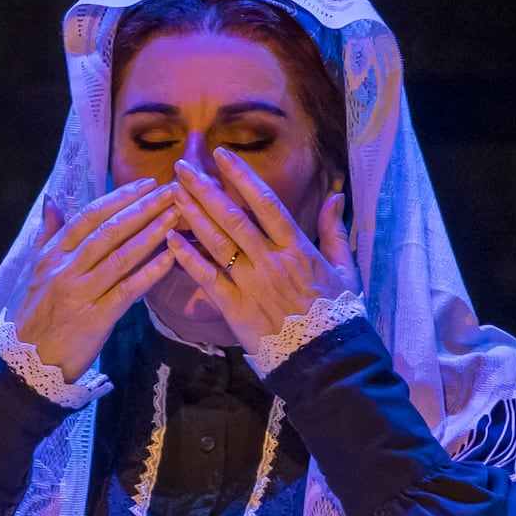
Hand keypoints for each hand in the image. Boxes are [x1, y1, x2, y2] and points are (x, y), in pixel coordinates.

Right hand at [11, 178, 177, 381]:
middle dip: (142, 208)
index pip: (88, 217)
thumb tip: (53, 200)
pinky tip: (170, 258)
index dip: (118, 198)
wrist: (26, 362)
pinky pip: (127, 290)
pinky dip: (149, 273)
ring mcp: (81, 293)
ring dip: (151, 233)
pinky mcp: (96, 319)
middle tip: (170, 191)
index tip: (145, 184)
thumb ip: (47, 234)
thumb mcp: (35, 270)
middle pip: (109, 231)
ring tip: (175, 215)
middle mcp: (66, 269)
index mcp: (53, 254)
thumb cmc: (36, 314)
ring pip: (121, 256)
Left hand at [162, 148, 356, 360]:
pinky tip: (171, 240)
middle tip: (181, 168)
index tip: (222, 155)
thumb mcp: (345, 270)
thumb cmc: (337, 315)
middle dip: (205, 190)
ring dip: (192, 216)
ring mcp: (251, 284)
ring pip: (217, 243)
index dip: (242, 176)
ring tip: (172, 193)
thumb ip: (334, 232)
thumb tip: (335, 197)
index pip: (266, 203)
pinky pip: (208, 279)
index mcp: (297, 248)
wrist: (326, 360)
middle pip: (233, 217)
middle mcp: (271, 261)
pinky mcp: (236, 309)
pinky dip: (188, 259)